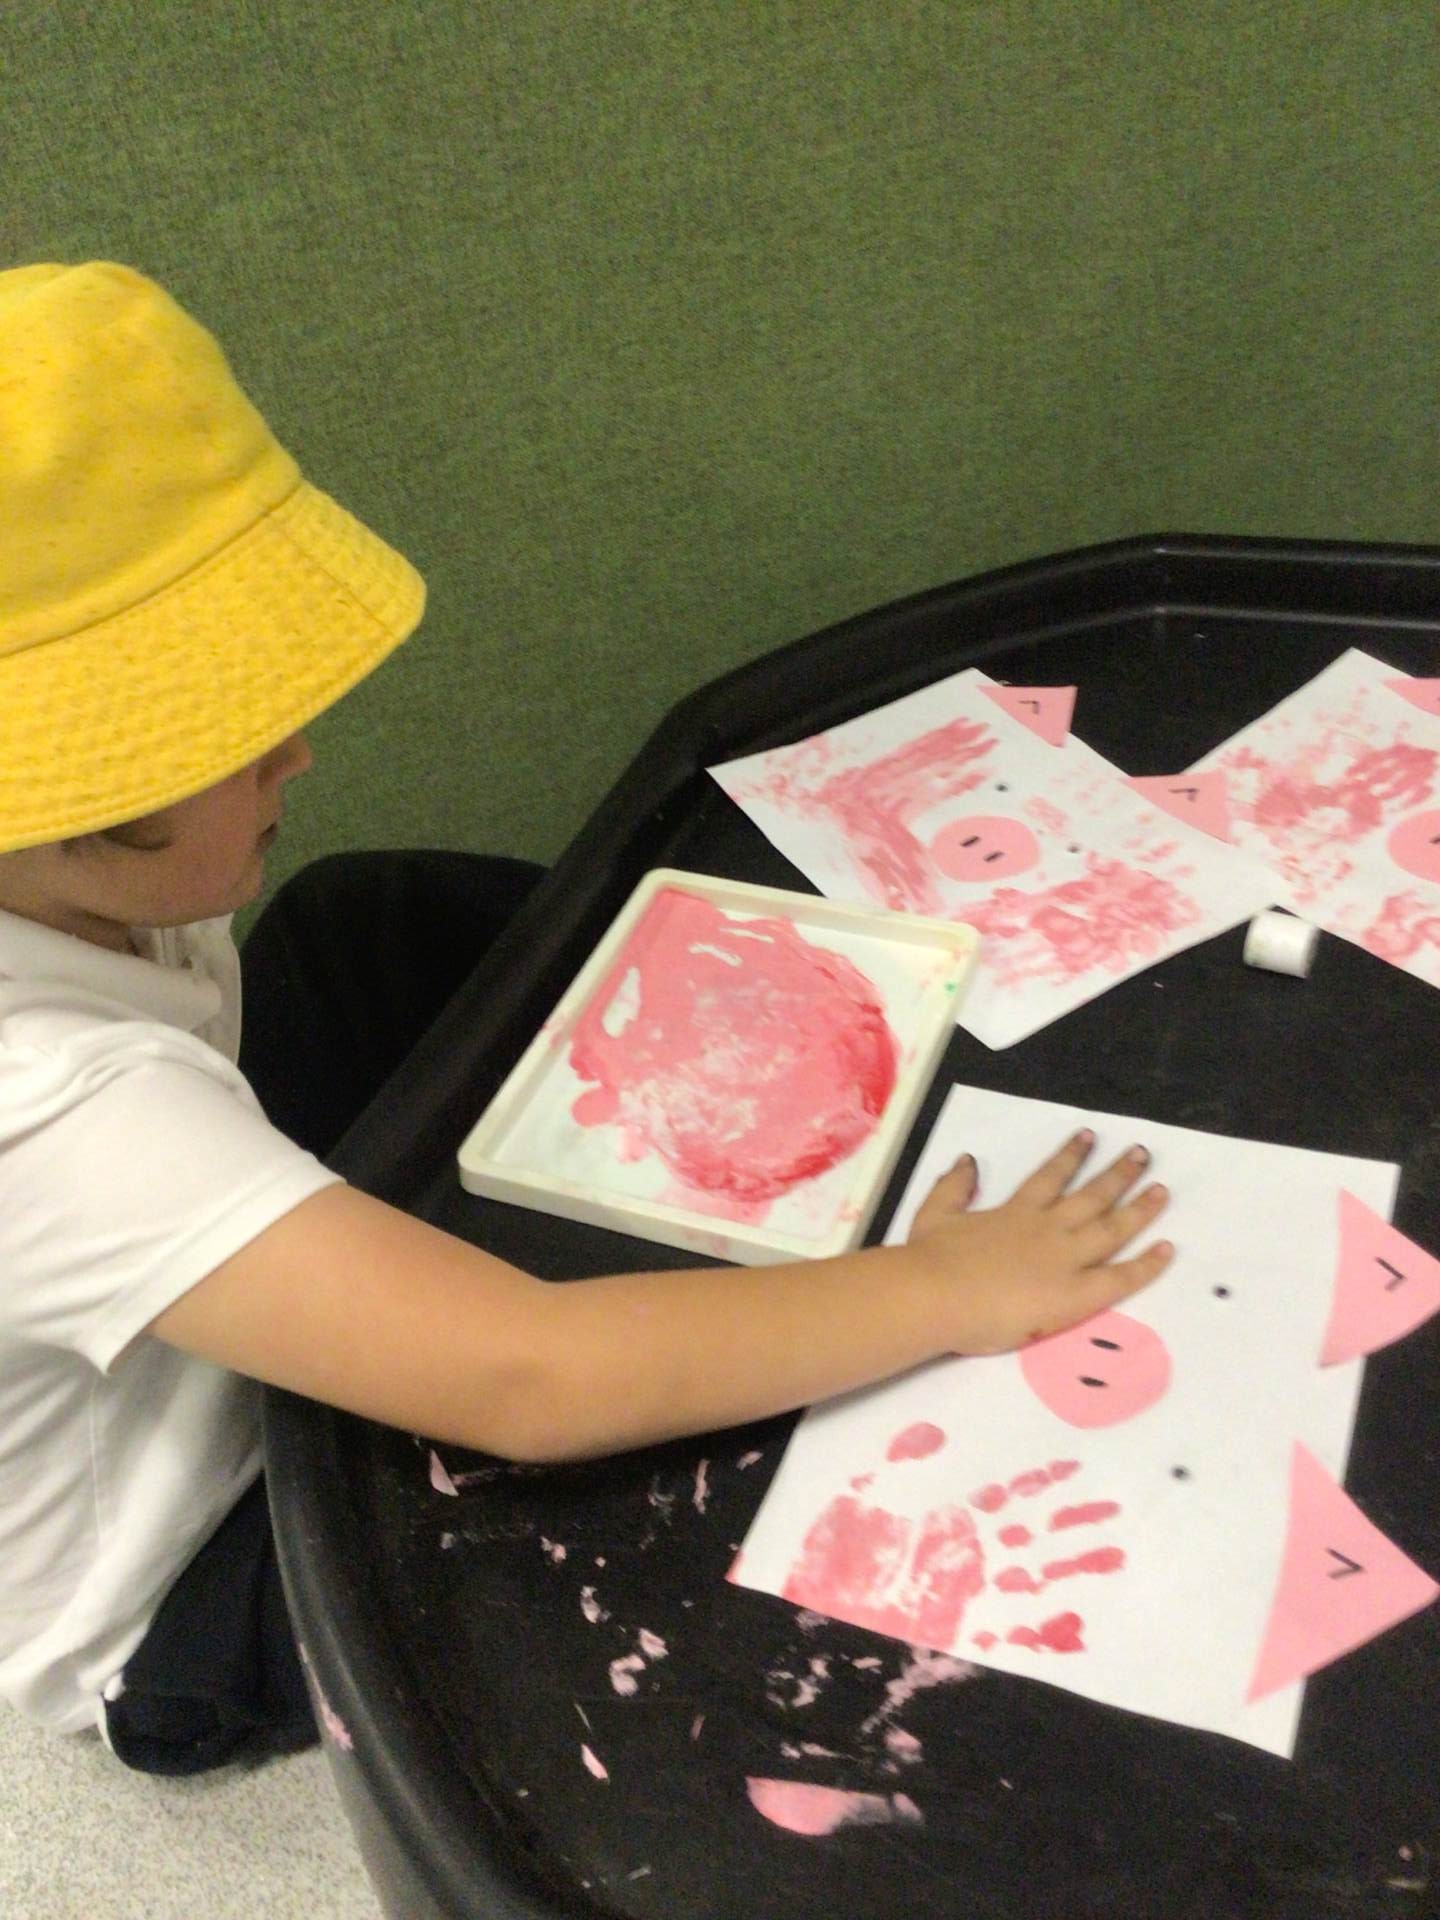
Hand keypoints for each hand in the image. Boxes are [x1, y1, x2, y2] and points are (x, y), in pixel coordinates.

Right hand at [906, 1129, 1172, 1355]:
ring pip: (1112, 1228)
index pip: (1051, 1176)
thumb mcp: (934, 1212)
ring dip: (1140, 1208)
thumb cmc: (930, 1260)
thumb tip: (967, 1161)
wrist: (936, 1295)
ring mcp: (1065, 1260)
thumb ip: (954, 1186)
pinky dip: (1146, 1264)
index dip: (1072, 1155)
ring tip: (1162, 1190)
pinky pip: (1120, 1278)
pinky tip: (1167, 1249)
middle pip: (1092, 1195)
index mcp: (1015, 1212)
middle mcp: (1047, 1229)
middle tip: (1144, 1154)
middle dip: (1119, 1173)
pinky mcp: (1075, 1295)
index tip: (1090, 1136)